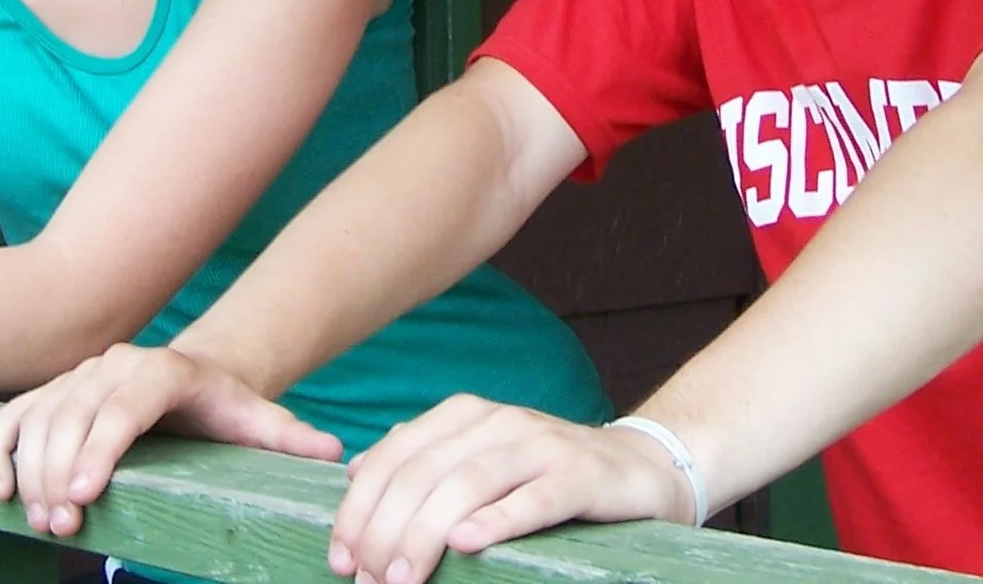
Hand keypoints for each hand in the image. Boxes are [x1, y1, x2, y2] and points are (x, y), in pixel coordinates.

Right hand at [0, 343, 342, 536]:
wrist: (195, 374)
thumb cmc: (226, 406)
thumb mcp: (259, 420)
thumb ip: (291, 437)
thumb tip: (332, 454)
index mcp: (163, 371)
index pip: (126, 406)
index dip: (103, 446)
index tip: (89, 493)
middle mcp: (115, 364)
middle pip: (73, 416)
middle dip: (62, 474)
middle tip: (64, 526)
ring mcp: (78, 375)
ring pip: (39, 418)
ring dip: (32, 471)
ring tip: (44, 520)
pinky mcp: (51, 391)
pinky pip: (13, 417)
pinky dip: (0, 451)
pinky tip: (2, 492)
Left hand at [329, 396, 696, 583]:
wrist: (641, 468)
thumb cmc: (548, 474)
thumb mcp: (481, 460)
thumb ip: (425, 462)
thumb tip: (357, 475)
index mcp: (464, 416)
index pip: (394, 456)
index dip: (359, 508)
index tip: (341, 558)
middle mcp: (499, 421)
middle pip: (424, 473)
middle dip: (386, 531)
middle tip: (369, 580)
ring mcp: (542, 444)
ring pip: (469, 484)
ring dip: (427, 534)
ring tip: (403, 577)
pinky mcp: (581, 474)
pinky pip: (534, 497)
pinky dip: (498, 520)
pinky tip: (467, 545)